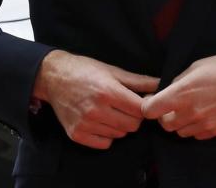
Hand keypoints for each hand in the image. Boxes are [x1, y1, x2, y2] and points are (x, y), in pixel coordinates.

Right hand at [33, 50, 158, 149]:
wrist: (54, 78)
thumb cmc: (86, 70)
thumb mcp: (113, 70)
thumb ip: (138, 81)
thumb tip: (161, 84)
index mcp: (108, 92)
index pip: (140, 110)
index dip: (146, 106)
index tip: (142, 101)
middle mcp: (97, 110)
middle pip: (132, 125)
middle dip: (134, 116)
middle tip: (127, 107)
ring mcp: (85, 124)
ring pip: (120, 134)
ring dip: (121, 125)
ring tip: (112, 111)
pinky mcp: (76, 134)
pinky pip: (104, 143)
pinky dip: (107, 135)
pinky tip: (102, 121)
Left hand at [141, 49, 215, 139]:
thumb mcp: (197, 66)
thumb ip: (178, 81)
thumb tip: (166, 91)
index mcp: (183, 93)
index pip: (150, 110)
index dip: (148, 104)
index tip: (152, 100)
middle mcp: (192, 112)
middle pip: (164, 125)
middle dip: (164, 115)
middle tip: (171, 104)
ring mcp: (204, 124)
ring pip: (180, 132)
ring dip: (180, 122)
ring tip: (190, 108)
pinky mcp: (215, 131)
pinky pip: (195, 135)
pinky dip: (194, 127)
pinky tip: (202, 113)